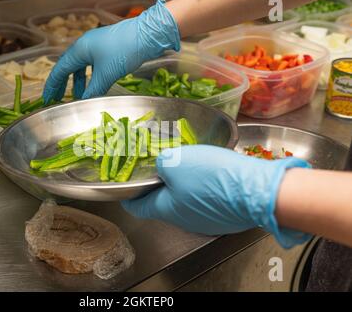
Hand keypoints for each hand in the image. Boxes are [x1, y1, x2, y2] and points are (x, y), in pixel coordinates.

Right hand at [42, 0, 180, 103]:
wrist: (147, 35)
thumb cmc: (123, 52)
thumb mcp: (106, 74)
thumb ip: (93, 91)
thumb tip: (83, 104)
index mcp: (79, 49)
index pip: (60, 69)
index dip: (52, 86)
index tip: (47, 98)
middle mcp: (85, 46)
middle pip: (69, 67)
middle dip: (63, 84)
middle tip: (58, 98)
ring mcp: (97, 46)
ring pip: (82, 66)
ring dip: (78, 81)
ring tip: (79, 95)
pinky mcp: (108, 48)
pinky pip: (93, 64)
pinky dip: (90, 76)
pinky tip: (95, 85)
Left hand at [122, 145, 311, 247]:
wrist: (257, 192)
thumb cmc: (212, 177)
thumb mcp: (177, 161)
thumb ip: (161, 163)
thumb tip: (160, 166)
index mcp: (166, 209)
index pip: (137, 207)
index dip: (127, 196)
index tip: (124, 189)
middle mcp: (184, 220)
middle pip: (163, 203)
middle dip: (159, 186)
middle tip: (159, 166)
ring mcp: (205, 221)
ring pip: (185, 201)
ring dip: (182, 186)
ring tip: (187, 166)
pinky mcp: (224, 217)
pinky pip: (205, 201)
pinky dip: (202, 189)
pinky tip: (210, 175)